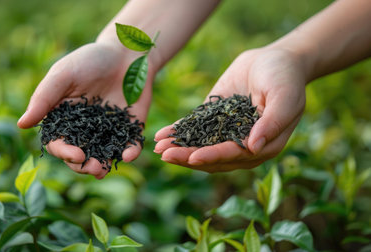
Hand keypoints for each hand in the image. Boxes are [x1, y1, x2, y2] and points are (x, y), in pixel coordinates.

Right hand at [18, 42, 153, 178]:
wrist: (125, 52)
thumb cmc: (90, 60)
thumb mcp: (64, 74)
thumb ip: (44, 99)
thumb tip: (21, 125)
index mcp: (64, 119)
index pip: (59, 143)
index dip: (64, 152)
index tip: (76, 154)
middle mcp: (85, 129)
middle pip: (79, 156)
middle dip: (83, 166)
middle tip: (93, 168)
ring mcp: (108, 131)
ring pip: (102, 156)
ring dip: (102, 166)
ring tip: (103, 169)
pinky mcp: (129, 128)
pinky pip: (129, 145)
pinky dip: (130, 153)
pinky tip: (129, 155)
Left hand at [154, 47, 306, 172]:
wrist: (275, 58)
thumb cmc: (286, 77)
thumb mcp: (285, 95)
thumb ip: (273, 121)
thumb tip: (255, 147)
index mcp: (262, 145)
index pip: (234, 154)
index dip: (213, 156)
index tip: (193, 157)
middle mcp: (242, 144)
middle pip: (212, 156)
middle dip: (188, 157)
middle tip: (165, 155)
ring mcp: (226, 132)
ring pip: (201, 146)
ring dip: (180, 149)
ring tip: (158, 148)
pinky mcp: (214, 118)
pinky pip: (195, 128)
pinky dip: (179, 132)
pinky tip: (161, 135)